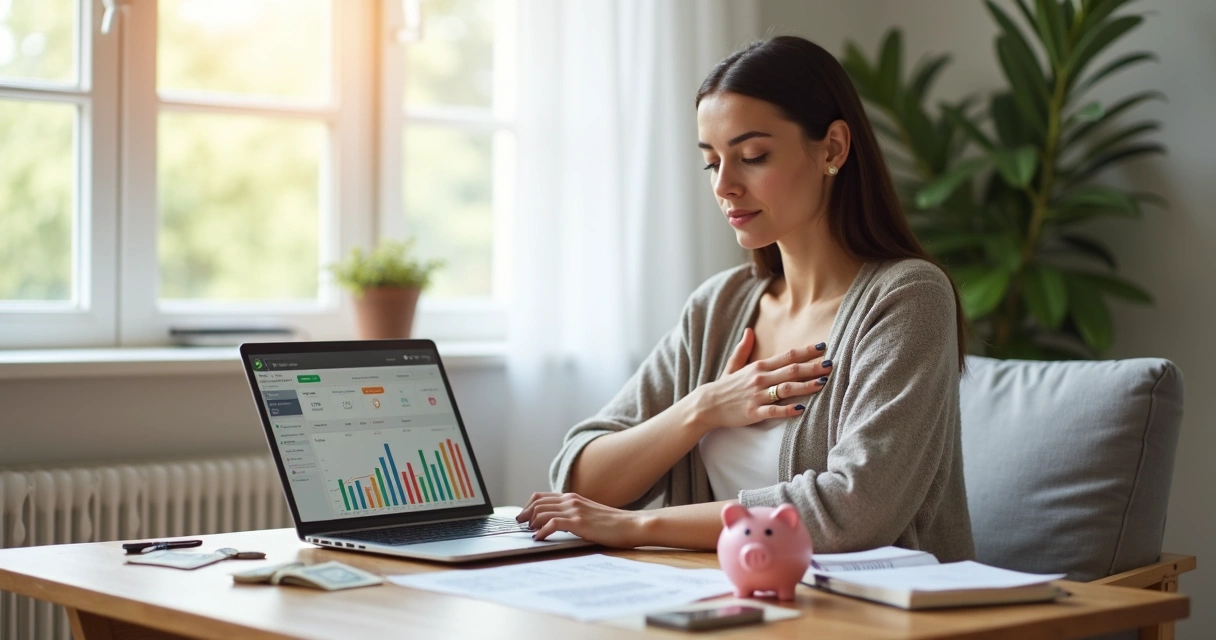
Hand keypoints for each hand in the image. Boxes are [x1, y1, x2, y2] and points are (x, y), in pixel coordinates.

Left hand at [516, 492, 643, 547]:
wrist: (631, 525)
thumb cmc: (612, 524)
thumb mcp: (589, 513)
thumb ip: (573, 513)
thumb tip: (555, 522)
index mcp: (572, 497)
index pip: (540, 496)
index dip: (527, 506)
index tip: (523, 517)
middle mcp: (571, 500)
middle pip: (537, 503)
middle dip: (524, 515)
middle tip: (520, 526)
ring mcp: (575, 510)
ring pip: (541, 512)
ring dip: (531, 524)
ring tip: (529, 533)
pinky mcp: (579, 523)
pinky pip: (552, 524)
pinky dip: (541, 532)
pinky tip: (539, 539)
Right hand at [689, 328, 831, 430]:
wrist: (707, 405)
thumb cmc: (724, 386)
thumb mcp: (733, 365)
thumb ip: (743, 348)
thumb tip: (749, 330)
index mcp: (758, 367)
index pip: (787, 356)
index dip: (805, 351)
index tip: (823, 346)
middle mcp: (760, 379)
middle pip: (791, 371)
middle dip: (812, 367)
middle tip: (831, 364)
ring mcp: (757, 396)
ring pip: (786, 389)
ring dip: (806, 386)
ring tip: (823, 383)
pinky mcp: (754, 412)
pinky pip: (774, 411)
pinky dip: (788, 410)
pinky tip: (802, 409)